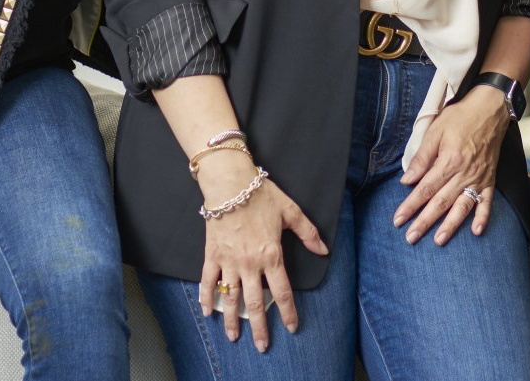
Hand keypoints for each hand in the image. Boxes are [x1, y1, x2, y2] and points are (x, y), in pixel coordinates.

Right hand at [197, 155, 327, 352]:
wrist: (229, 182)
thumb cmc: (260, 194)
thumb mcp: (291, 211)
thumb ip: (308, 232)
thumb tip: (323, 250)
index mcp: (271, 255)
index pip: (283, 292)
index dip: (288, 312)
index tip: (291, 327)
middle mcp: (250, 263)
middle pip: (256, 303)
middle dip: (260, 327)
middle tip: (261, 346)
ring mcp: (229, 261)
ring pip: (231, 297)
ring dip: (232, 320)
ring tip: (233, 337)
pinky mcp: (212, 255)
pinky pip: (208, 282)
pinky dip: (206, 298)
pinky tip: (207, 313)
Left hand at [392, 85, 506, 244]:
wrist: (490, 108)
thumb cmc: (461, 117)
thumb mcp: (435, 131)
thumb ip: (422, 158)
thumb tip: (407, 180)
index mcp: (448, 161)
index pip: (425, 189)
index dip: (410, 206)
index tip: (399, 219)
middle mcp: (464, 174)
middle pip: (441, 202)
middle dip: (424, 222)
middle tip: (411, 237)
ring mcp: (479, 178)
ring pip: (462, 207)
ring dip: (450, 226)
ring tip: (438, 240)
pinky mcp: (490, 179)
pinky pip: (487, 202)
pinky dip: (483, 217)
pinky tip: (476, 232)